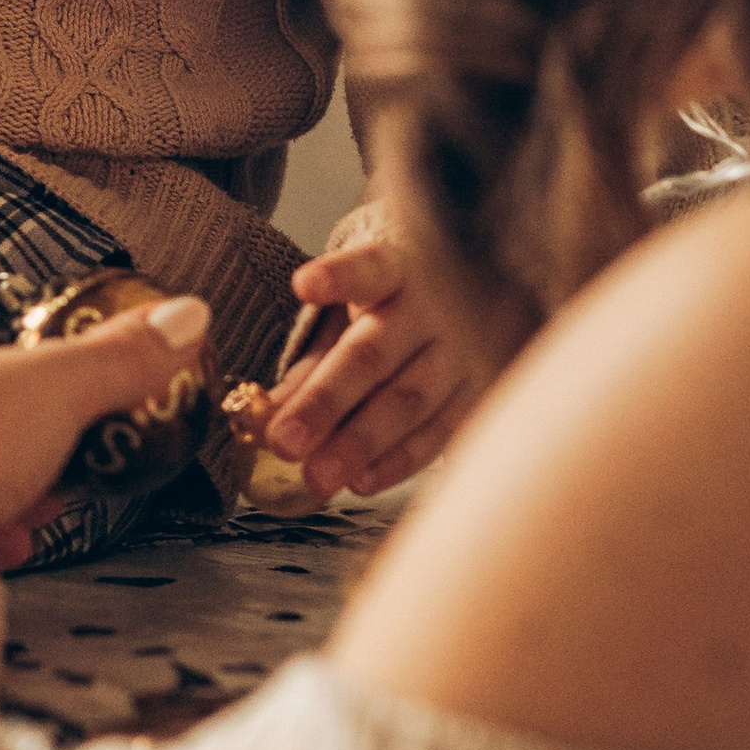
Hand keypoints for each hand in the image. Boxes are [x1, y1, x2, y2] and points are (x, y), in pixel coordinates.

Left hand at [262, 199, 525, 499]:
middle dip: (327, 401)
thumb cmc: (396, 303)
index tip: (304, 285)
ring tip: (318, 476)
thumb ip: (312, 361)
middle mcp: (429, 310)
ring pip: (410, 400)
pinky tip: (361, 481)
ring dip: (360, 443)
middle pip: (375, 354)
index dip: (337, 276)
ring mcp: (459, 352)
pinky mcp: (480, 389)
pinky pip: (440, 431)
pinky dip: (398, 461)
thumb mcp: (353, 310)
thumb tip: (265, 419)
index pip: (367, 268)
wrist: (485, 285)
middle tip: (285, 443)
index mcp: (393, 270)